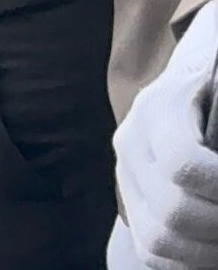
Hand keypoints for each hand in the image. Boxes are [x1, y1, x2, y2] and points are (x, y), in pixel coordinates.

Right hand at [114, 2, 217, 267]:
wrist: (202, 82)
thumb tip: (217, 162)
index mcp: (162, 107)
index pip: (186, 166)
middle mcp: (133, 140)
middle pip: (173, 213)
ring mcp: (126, 171)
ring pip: (159, 237)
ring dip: (205, 253)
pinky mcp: (129, 196)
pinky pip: (148, 248)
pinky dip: (183, 263)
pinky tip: (211, 254)